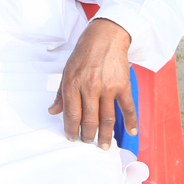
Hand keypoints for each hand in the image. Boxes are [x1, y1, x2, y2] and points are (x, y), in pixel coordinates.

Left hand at [49, 17, 133, 148]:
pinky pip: (127, 108)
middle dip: (88, 135)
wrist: (104, 38)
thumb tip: (53, 111)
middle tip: (88, 143)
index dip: (71, 129)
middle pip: (89, 119)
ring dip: (106, 134)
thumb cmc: (83, 55)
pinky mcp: (123, 86)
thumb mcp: (66, 71)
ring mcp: (108, 87)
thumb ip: (60, 93)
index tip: (71, 137)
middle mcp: (89, 87)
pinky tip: (130, 132)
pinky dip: (130, 121)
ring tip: (104, 146)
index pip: (71, 114)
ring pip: (107, 118)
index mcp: (72, 83)